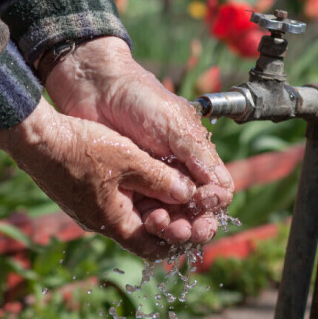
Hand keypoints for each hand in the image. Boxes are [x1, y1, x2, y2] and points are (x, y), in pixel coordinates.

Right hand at [0, 99, 203, 258]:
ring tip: (175, 187)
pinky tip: (148, 173)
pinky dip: (137, 193)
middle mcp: (102, 223)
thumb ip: (161, 178)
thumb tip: (188, 194)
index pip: (154, 247)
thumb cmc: (79, 148)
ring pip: (132, 214)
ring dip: (154, 204)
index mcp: (114, 224)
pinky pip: (117, 201)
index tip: (197, 224)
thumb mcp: (129, 160)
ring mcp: (91, 209)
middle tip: (192, 206)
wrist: (35, 138)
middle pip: (145, 232)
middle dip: (170, 220)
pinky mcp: (83, 194)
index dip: (179, 239)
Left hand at [40, 37, 234, 242]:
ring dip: (170, 228)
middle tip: (182, 230)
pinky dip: (146, 225)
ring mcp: (151, 182)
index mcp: (195, 158)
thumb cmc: (139, 98)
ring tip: (160, 225)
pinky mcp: (127, 189)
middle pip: (194, 213)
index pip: (215, 194)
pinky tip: (143, 225)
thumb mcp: (175, 125)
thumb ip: (198, 156)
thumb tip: (222, 191)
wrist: (95, 88)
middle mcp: (176, 174)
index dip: (212, 205)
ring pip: (169, 218)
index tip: (201, 205)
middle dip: (192, 226)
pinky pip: (141, 216)